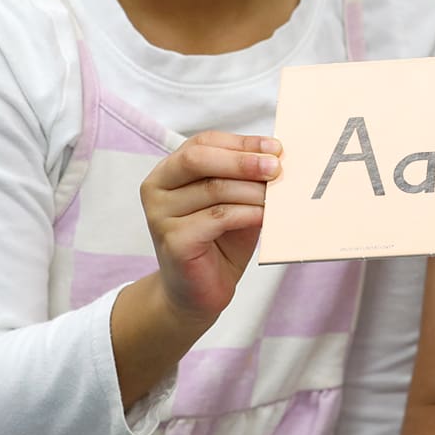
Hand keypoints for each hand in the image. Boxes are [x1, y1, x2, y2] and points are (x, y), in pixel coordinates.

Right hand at [140, 131, 281, 325]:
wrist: (199, 292)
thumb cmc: (220, 240)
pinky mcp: (173, 241)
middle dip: (243, 161)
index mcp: (169, 169)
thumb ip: (246, 176)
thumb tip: (277, 155)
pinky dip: (247, 213)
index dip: (241, 143)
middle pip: (199, 159)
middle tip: (276, 168)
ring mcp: (159, 215)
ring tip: (276, 196)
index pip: (204, 142)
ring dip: (252, 190)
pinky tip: (265, 215)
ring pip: (213, 189)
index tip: (275, 148)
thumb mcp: (235, 199)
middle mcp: (157, 187)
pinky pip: (217, 218)